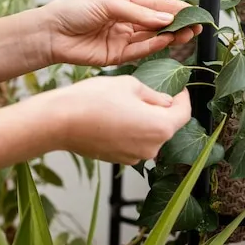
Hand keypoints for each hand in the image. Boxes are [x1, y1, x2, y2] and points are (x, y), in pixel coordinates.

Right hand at [35, 76, 191, 164]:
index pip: (183, 113)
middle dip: (161, 110)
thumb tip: (164, 101)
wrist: (60, 122)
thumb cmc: (92, 100)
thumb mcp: (129, 85)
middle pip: (166, 126)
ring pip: (148, 135)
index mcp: (160, 126)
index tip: (179, 90)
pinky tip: (113, 117)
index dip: (183, 98)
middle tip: (146, 93)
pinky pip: (133, 143)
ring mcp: (134, 157)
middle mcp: (151, 147)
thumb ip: (153, 95)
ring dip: (144, 121)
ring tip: (125, 104)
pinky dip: (129, 131)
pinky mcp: (118, 159)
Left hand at [42, 0, 202, 65]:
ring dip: (170, 37)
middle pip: (157, 24)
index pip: (155, 6)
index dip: (175, 9)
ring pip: (152, 39)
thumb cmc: (74, 11)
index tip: (194, 11)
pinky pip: (139, 51)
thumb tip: (166, 20)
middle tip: (196, 26)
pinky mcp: (116, 56)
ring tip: (187, 33)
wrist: (51, 33)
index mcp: (124, 3)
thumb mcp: (108, 4)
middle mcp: (126, 22)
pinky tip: (167, 41)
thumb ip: (138, 14)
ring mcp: (122, 39)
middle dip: (177, 25)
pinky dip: (154, 47)